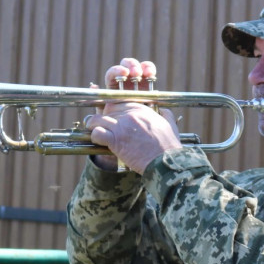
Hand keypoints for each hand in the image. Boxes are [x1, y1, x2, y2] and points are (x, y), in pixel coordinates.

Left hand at [86, 58, 180, 173]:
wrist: (165, 161)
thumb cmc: (168, 146)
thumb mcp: (170, 125)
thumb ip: (165, 115)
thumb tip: (164, 111)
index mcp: (141, 109)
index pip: (119, 103)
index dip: (113, 111)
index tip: (112, 117)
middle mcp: (130, 114)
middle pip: (107, 110)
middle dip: (103, 118)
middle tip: (102, 126)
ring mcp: (121, 126)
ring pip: (97, 119)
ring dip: (94, 125)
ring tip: (95, 131)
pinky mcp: (116, 139)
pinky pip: (97, 133)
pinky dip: (95, 137)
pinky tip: (98, 141)